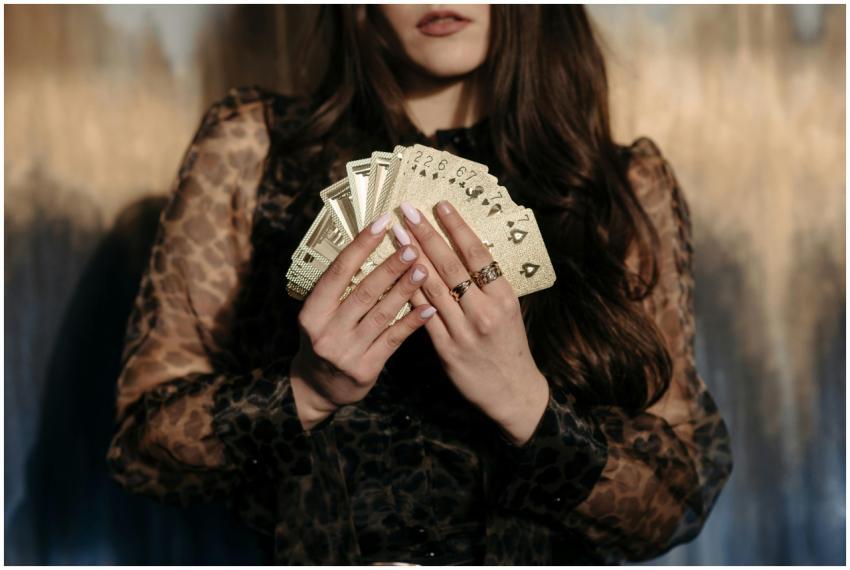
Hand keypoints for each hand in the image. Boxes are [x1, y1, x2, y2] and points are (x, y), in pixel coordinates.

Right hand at [290, 212, 436, 430]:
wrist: (316, 388)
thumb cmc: (324, 339)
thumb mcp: (320, 314)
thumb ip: (339, 288)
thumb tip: (369, 246)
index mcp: (312, 311)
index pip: (338, 271)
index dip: (361, 245)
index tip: (381, 222)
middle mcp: (326, 331)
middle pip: (363, 292)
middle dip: (390, 267)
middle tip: (412, 246)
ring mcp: (346, 352)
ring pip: (381, 314)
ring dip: (404, 290)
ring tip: (424, 269)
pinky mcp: (365, 369)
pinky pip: (393, 340)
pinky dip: (411, 322)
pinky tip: (428, 307)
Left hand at [394, 200, 549, 445]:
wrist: (512, 392)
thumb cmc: (509, 346)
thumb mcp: (508, 310)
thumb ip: (486, 285)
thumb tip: (461, 249)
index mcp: (504, 297)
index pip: (478, 253)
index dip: (457, 227)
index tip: (440, 205)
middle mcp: (485, 311)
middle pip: (451, 265)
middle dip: (426, 234)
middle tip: (407, 211)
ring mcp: (464, 331)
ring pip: (433, 287)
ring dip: (411, 258)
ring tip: (396, 235)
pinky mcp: (447, 349)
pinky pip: (423, 316)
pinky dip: (410, 293)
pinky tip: (396, 274)